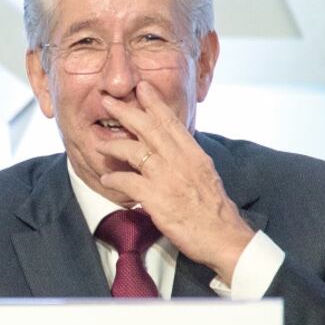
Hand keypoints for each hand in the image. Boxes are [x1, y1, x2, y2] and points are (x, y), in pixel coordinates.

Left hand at [95, 81, 254, 282]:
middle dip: (126, 112)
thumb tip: (175, 148)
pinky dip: (114, 179)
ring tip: (98, 144)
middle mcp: (181, 161)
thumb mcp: (206, 175)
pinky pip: (128, 182)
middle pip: (149, 128)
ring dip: (113, 146)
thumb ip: (187, 159)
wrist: (226, 238)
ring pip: (134, 151)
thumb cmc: (215, 211)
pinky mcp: (157, 199)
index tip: (142, 86)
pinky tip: (106, 180)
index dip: (155, 103)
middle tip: (108, 101)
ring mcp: (168, 179)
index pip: (171, 122)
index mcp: (194, 154)